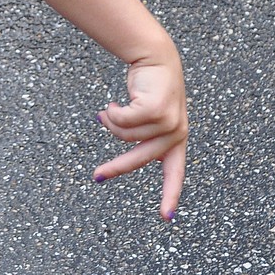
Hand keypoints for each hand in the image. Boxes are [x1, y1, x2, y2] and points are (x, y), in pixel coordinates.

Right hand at [92, 54, 187, 220]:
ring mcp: (169, 122)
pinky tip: (116, 101)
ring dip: (112, 121)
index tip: (166, 218)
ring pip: (126, 135)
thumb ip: (142, 137)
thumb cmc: (151, 87)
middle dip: (116, 167)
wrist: (156, 57)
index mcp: (177, 139)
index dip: (170, 195)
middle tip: (97, 177)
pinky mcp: (157, 110)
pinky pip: (122, 120)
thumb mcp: (149, 115)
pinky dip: (112, 112)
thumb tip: (118, 169)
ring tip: (113, 108)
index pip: (175, 172)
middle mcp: (176, 133)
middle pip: (140, 158)